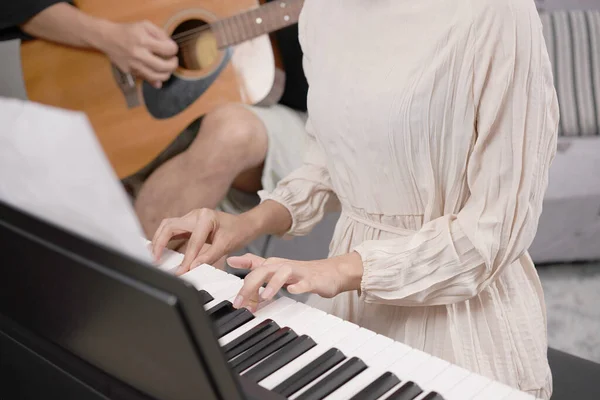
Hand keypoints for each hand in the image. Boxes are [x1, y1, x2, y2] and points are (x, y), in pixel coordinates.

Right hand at [101, 20, 177, 87]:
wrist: (107, 38)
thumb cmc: (127, 31)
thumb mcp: (144, 25)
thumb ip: (160, 33)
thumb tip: (170, 45)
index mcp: (143, 41)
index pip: (167, 49)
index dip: (174, 49)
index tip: (172, 48)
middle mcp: (139, 55)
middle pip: (163, 66)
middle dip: (173, 64)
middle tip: (173, 60)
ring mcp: (134, 65)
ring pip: (156, 77)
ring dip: (166, 74)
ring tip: (167, 68)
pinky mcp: (130, 72)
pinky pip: (146, 79)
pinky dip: (156, 80)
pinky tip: (159, 77)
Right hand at [151, 208, 258, 274]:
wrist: (245, 225)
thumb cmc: (238, 232)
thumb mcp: (226, 245)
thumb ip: (208, 256)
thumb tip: (192, 267)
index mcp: (206, 217)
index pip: (192, 240)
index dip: (186, 258)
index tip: (180, 272)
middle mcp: (196, 214)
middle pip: (170, 226)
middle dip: (159, 242)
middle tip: (154, 259)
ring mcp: (191, 218)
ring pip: (168, 226)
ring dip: (159, 240)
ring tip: (154, 256)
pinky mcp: (189, 224)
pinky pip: (173, 230)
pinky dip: (165, 240)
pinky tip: (161, 251)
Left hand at [227, 252, 363, 311]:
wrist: (331, 273)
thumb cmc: (301, 273)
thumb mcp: (275, 268)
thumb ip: (255, 265)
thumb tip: (233, 261)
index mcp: (274, 265)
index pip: (254, 265)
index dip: (240, 265)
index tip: (227, 267)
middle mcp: (283, 266)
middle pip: (263, 271)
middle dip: (249, 286)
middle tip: (239, 302)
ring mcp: (298, 273)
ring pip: (282, 273)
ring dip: (272, 284)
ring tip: (263, 297)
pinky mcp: (312, 281)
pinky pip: (305, 283)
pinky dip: (298, 286)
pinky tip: (292, 290)